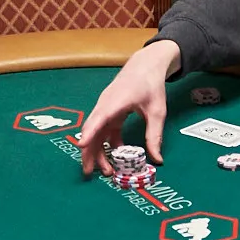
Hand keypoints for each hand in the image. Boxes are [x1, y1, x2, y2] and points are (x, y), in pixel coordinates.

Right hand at [77, 38, 180, 171]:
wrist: (145, 65)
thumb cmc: (151, 85)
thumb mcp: (157, 111)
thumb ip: (154, 135)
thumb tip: (156, 159)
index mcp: (115, 102)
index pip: (99, 119)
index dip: (89, 133)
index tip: (82, 146)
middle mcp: (105, 105)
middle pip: (91, 131)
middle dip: (89, 152)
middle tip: (90, 173)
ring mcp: (105, 109)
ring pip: (96, 133)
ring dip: (98, 151)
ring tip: (106, 170)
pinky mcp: (109, 112)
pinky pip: (104, 130)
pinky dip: (107, 144)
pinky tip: (116, 154)